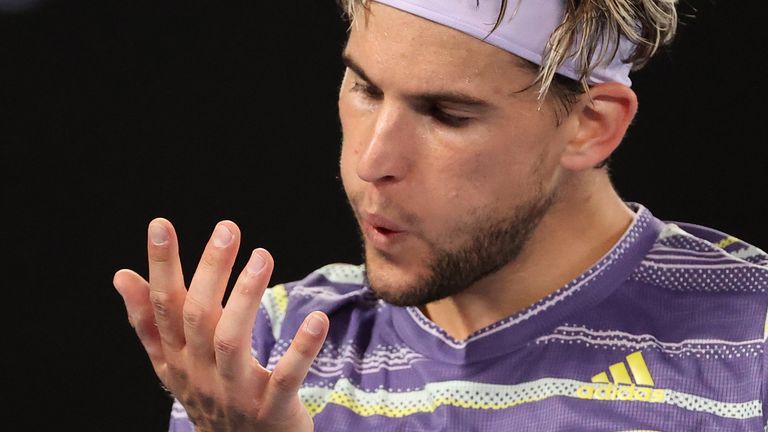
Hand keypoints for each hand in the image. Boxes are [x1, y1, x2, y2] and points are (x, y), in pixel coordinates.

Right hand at [113, 218, 328, 430]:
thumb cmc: (209, 395)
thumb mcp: (173, 362)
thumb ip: (149, 321)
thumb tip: (121, 274)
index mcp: (177, 357)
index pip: (163, 306)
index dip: (160, 266)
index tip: (161, 224)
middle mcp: (199, 373)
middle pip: (197, 317)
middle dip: (209, 271)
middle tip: (228, 229)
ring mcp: (233, 393)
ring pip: (232, 340)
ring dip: (246, 297)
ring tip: (262, 256)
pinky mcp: (270, 409)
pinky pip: (285, 377)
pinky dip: (301, 349)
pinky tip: (317, 319)